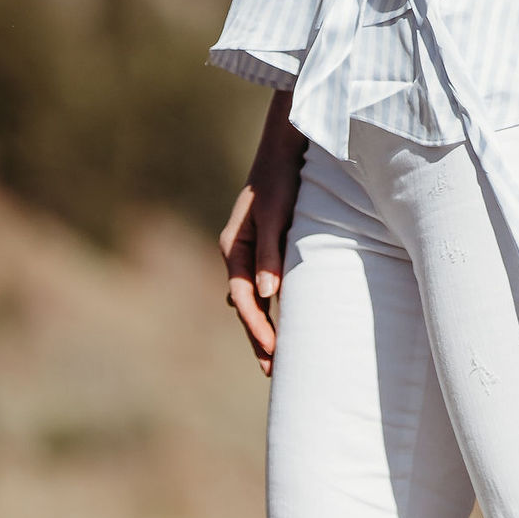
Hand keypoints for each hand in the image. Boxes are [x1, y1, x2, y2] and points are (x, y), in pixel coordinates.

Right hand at [219, 91, 305, 375]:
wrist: (284, 146)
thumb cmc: (281, 178)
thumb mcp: (277, 214)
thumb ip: (270, 252)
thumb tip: (267, 296)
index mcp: (234, 247)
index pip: (244, 299)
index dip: (258, 328)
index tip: (273, 353)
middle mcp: (237, 252)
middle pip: (245, 305)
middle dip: (258, 337)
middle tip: (273, 371)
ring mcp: (249, 250)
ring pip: (253, 298)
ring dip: (262, 326)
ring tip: (275, 358)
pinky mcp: (264, 245)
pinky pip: (263, 285)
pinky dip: (270, 307)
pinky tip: (277, 324)